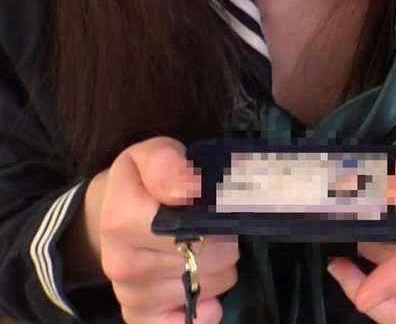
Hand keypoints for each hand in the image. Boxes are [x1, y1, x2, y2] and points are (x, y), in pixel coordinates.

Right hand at [99, 137, 237, 323]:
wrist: (106, 215)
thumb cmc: (139, 180)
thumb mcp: (151, 154)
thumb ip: (168, 164)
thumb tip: (191, 190)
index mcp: (122, 219)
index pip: (194, 227)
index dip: (217, 214)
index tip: (216, 201)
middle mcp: (124, 264)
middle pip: (212, 259)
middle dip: (223, 238)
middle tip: (211, 223)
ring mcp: (131, 296)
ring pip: (211, 287)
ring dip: (216, 266)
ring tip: (201, 245)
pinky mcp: (139, 318)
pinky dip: (204, 308)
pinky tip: (201, 289)